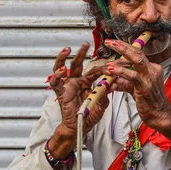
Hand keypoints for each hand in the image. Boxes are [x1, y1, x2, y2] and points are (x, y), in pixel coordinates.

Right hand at [47, 43, 109, 158]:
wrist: (80, 126)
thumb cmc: (90, 114)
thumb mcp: (102, 103)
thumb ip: (106, 92)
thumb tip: (114, 82)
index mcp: (88, 82)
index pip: (95, 71)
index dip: (104, 68)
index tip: (111, 66)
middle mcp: (77, 81)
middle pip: (78, 63)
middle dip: (81, 53)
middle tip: (86, 44)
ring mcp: (68, 85)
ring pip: (63, 68)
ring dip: (63, 58)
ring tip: (67, 50)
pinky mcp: (61, 92)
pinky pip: (56, 83)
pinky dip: (57, 76)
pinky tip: (61, 71)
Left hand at [103, 39, 170, 147]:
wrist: (161, 116)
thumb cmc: (150, 103)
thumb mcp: (135, 90)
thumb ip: (124, 83)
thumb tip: (113, 80)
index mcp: (152, 69)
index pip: (138, 54)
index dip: (125, 48)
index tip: (114, 43)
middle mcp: (152, 71)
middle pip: (138, 52)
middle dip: (123, 45)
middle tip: (110, 41)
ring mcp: (150, 78)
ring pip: (136, 60)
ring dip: (122, 52)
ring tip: (110, 48)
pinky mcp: (145, 87)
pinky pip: (133, 76)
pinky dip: (121, 71)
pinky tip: (112, 68)